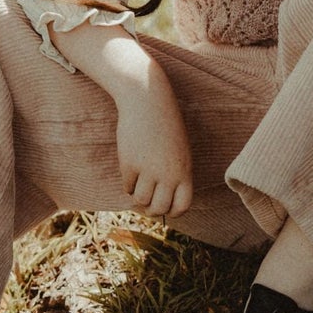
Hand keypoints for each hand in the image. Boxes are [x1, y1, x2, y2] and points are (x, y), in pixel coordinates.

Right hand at [50, 18, 194, 218]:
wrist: (147, 101)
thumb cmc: (165, 125)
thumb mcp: (179, 150)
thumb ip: (176, 174)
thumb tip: (164, 202)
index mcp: (185, 170)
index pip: (182, 205)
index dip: (172, 211)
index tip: (164, 207)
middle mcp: (168, 174)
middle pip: (159, 208)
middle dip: (151, 210)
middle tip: (146, 203)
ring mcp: (148, 170)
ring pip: (140, 200)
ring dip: (137, 197)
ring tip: (138, 186)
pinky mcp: (129, 164)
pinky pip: (127, 186)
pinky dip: (128, 183)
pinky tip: (130, 170)